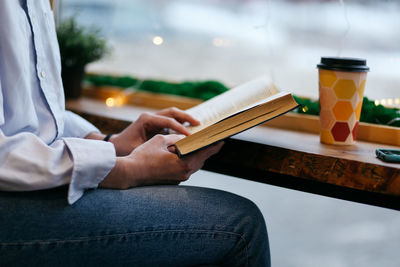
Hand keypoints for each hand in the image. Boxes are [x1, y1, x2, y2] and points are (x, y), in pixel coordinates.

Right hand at [99, 134, 222, 188]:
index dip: (214, 145)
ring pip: (193, 165)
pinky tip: (184, 154)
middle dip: (206, 150)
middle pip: (201, 160)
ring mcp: (179, 179)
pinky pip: (185, 169)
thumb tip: (186, 138)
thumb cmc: (144, 155)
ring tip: (199, 146)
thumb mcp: (161, 140)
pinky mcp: (173, 181)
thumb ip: (177, 137)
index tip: (222, 140)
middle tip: (212, 141)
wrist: (130, 173)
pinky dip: (187, 160)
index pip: (205, 152)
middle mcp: (184, 173)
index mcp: (184, 163)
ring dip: (196, 155)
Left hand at [110, 107, 199, 155]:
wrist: (114, 147)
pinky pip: (169, 120)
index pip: (168, 121)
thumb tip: (173, 149)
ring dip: (184, 118)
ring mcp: (152, 119)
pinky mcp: (153, 124)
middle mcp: (150, 116)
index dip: (180, 128)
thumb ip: (156, 147)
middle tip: (199, 124)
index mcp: (146, 119)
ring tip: (196, 125)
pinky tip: (187, 130)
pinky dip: (179, 123)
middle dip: (186, 117)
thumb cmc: (125, 149)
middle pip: (172, 112)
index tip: (190, 136)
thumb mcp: (140, 149)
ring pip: (172, 114)